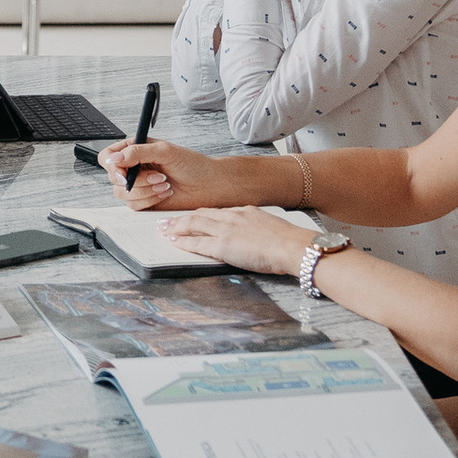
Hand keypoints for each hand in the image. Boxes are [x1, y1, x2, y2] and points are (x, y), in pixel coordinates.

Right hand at [101, 137, 233, 212]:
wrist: (208, 185)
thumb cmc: (192, 164)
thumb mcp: (165, 151)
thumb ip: (137, 152)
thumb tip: (114, 159)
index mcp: (135, 150)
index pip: (108, 157)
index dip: (111, 166)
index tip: (123, 173)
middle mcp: (134, 167)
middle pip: (113, 177)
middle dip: (137, 180)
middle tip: (157, 176)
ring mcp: (138, 185)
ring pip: (122, 194)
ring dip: (145, 190)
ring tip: (164, 183)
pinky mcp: (144, 201)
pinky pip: (133, 205)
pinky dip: (149, 200)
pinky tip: (164, 192)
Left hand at [160, 207, 314, 277]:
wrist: (292, 246)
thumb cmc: (289, 241)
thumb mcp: (272, 228)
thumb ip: (259, 229)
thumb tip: (256, 238)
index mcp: (246, 211)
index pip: (217, 212)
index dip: (202, 214)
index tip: (193, 216)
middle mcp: (233, 217)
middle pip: (201, 214)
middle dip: (183, 217)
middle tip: (169, 220)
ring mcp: (226, 230)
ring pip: (194, 224)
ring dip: (177, 226)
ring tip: (164, 228)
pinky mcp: (223, 245)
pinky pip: (197, 243)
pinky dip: (183, 241)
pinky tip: (174, 241)